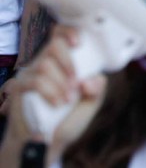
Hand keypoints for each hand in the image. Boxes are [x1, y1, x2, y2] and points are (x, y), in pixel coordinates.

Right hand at [1, 28, 106, 159]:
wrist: (47, 143)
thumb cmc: (68, 119)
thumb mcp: (90, 103)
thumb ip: (97, 89)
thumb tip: (91, 79)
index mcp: (62, 62)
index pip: (60, 35)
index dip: (68, 31)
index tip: (78, 42)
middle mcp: (44, 63)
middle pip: (54, 46)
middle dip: (69, 64)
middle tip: (75, 84)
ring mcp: (29, 75)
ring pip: (44, 65)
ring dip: (60, 83)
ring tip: (67, 100)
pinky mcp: (18, 88)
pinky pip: (34, 82)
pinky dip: (49, 92)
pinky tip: (56, 104)